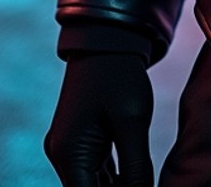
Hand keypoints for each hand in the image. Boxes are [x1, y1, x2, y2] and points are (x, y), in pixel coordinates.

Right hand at [44, 52, 153, 186]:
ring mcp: (71, 147)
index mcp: (69, 154)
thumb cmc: (119, 74)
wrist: (108, 38)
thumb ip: (136, 166)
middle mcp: (64, 155)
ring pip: (95, 184)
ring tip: (144, 183)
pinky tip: (136, 181)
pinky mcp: (83, 139)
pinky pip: (98, 170)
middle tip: (147, 186)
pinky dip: (117, 179)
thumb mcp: (132, 121)